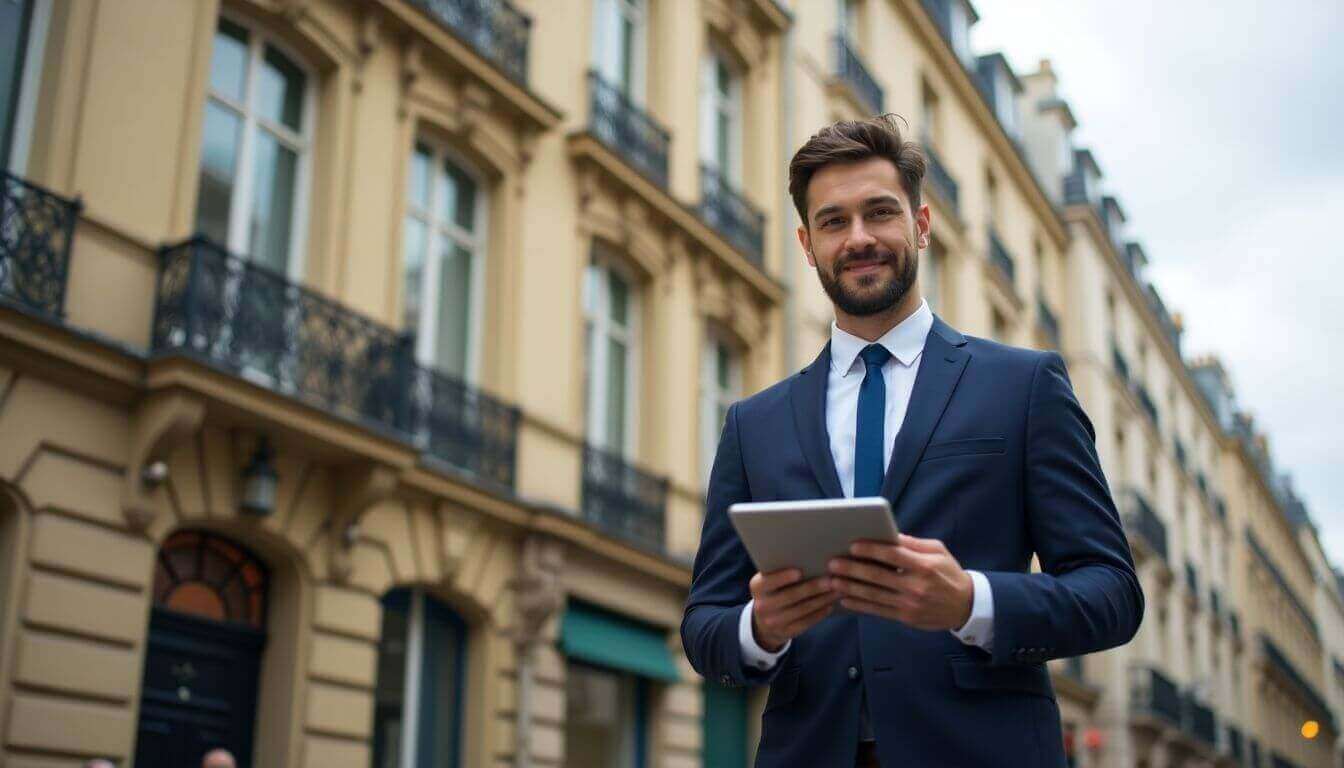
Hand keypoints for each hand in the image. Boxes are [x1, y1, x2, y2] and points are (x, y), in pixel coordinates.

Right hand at [749, 568, 838, 651]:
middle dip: (812, 588)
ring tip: (836, 591)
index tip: (799, 572)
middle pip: (790, 596)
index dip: (783, 577)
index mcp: (757, 587)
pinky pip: (806, 622)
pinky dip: (820, 613)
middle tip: (830, 580)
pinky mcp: (786, 632)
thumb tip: (808, 556)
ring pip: (802, 610)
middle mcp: (762, 605)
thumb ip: (781, 570)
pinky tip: (830, 604)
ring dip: (821, 600)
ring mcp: (773, 621)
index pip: (769, 581)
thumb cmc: (773, 590)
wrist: (764, 621)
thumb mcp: (770, 581)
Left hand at [827, 534, 973, 630]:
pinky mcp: (905, 618)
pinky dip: (860, 605)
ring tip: (832, 581)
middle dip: (852, 569)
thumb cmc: (949, 573)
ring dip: (850, 588)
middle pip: (878, 577)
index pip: (893, 556)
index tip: (853, 545)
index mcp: (924, 566)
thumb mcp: (938, 551)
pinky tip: (845, 599)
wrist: (965, 606)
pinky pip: (878, 611)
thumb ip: (913, 544)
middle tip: (833, 563)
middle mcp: (916, 586)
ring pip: (873, 596)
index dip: (871, 550)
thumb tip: (889, 534)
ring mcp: (909, 604)